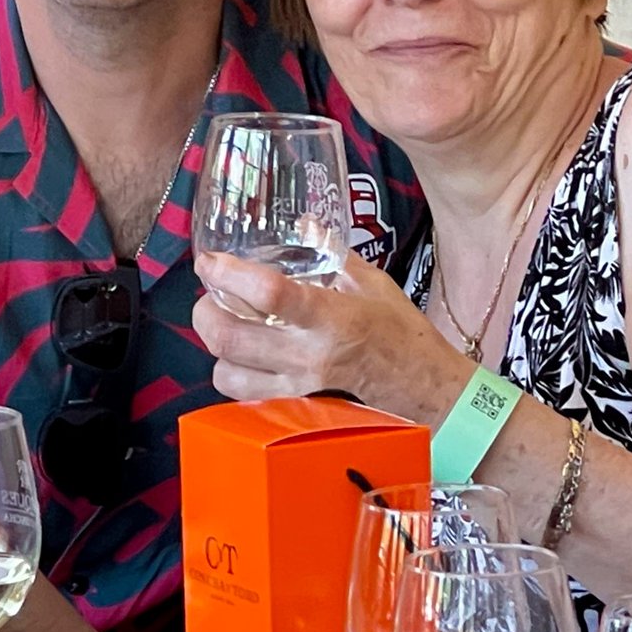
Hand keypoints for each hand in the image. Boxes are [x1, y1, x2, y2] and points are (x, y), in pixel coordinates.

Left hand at [192, 251, 464, 414]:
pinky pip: (245, 396)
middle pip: (231, 338)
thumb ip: (331, 252)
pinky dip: (234, 374)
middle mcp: (310, 356)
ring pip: (228, 373)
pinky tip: (244, 357)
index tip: (211, 261)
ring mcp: (300, 387)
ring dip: (216, 347)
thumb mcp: (372, 283)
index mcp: (332, 317)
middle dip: (206, 311)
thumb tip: (303, 222)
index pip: (270, 294)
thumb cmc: (401, 335)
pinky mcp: (295, 409)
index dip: (230, 274)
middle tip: (210, 293)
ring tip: (224, 325)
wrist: (425, 391)